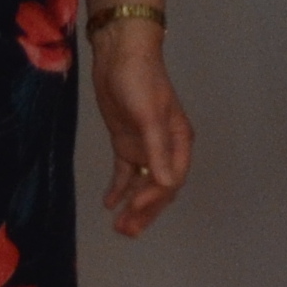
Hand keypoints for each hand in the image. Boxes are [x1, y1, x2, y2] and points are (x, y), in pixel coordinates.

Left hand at [91, 18, 193, 238]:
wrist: (119, 54)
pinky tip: (108, 203)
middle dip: (144, 211)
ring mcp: (144, 145)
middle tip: (125, 232)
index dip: (154, 197)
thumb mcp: (149, 116)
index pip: (170, 179)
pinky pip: (125, 172)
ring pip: (141, 184)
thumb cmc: (140, 81)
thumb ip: (157, 151)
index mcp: (178, 141)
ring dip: (132, 205)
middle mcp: (165, 147)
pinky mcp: (125, 141)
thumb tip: (167, 184)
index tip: (132, 207)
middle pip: (158, 187)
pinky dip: (118, 188)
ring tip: (118, 227)